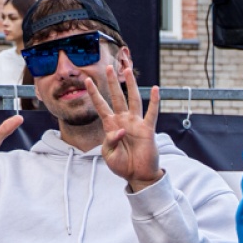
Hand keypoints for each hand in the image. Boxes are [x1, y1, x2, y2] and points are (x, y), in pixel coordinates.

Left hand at [83, 62, 163, 191]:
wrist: (138, 175)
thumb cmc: (122, 165)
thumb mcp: (109, 155)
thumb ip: (110, 141)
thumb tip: (120, 130)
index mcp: (110, 126)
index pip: (100, 106)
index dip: (94, 94)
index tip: (87, 81)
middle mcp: (123, 121)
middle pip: (117, 97)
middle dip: (112, 83)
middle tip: (108, 67)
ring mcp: (136, 123)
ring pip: (133, 100)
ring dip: (131, 85)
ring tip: (128, 70)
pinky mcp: (147, 130)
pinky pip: (151, 113)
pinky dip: (154, 101)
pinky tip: (155, 89)